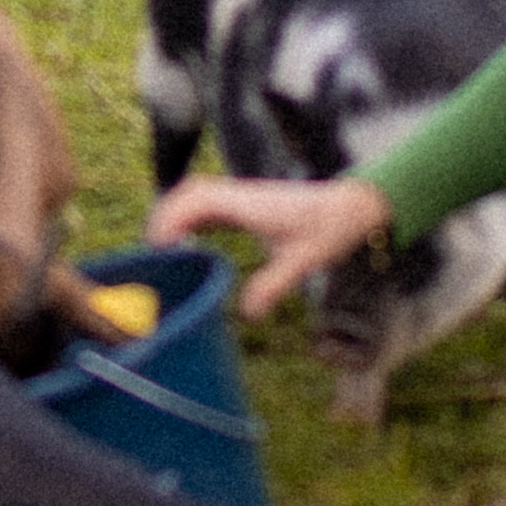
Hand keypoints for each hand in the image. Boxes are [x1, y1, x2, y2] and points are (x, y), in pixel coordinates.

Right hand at [148, 173, 392, 320]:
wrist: (353, 205)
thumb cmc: (330, 229)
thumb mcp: (304, 260)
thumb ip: (275, 284)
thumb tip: (247, 313)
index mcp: (249, 203)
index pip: (199, 199)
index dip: (173, 218)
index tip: (159, 245)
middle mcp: (242, 195)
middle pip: (190, 192)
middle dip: (165, 215)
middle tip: (151, 253)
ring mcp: (245, 197)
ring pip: (198, 194)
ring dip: (176, 213)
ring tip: (162, 248)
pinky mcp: (249, 203)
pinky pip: (210, 202)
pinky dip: (191, 216)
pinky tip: (189, 241)